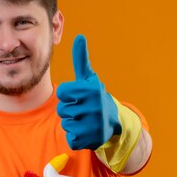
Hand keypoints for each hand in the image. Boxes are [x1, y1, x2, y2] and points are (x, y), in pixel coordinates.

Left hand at [57, 35, 120, 149]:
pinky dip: (75, 137)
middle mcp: (93, 107)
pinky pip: (70, 138)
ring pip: (65, 124)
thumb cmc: (95, 97)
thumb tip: (79, 36)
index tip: (77, 96)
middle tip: (83, 110)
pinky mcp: (90, 140)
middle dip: (69, 110)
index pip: (61, 93)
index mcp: (91, 90)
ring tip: (85, 120)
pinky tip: (86, 132)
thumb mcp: (89, 78)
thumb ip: (81, 59)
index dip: (67, 95)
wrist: (114, 122)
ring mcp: (92, 125)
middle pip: (62, 109)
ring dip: (72, 123)